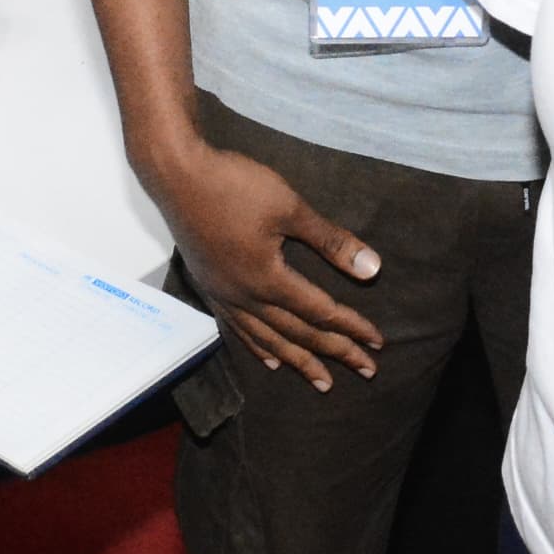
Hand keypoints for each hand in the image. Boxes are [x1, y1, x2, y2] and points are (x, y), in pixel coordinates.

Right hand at [145, 135, 381, 390]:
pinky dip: (258, 347)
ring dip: (298, 360)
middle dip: (334, 352)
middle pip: (297, 333)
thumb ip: (331, 242)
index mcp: (268, 279)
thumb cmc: (234, 185)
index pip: (320, 312)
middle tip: (365, 370)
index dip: (351, 327)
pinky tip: (270, 358)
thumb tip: (372, 270)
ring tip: (321, 380)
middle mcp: (244, 296)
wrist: (177, 174)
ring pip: (267, 339)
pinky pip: (238, 328)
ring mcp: (224, 295)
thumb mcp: (290, 207)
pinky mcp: (209, 286)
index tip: (377, 342)